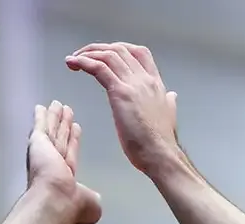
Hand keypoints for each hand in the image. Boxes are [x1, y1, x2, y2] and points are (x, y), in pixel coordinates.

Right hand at [26, 100, 101, 223]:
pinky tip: (41, 107)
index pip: (70, 154)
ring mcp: (44, 153)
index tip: (75, 129)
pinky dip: (40, 117)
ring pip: (52, 131)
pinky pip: (40, 126)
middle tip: (66, 112)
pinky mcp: (38, 143)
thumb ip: (92, 198)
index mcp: (64, 178)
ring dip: (55, 118)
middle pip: (60, 139)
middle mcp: (52, 165)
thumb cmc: (72, 205)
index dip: (73, 141)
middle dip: (63, 126)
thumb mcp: (90, 202)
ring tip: (58, 105)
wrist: (56, 201)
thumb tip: (95, 201)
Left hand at [66, 42, 178, 175]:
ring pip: (109, 55)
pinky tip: (74, 63)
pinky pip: (100, 68)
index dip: (119, 48)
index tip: (104, 54)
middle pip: (120, 49)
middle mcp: (144, 79)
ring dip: (88, 53)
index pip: (138, 52)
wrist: (160, 153)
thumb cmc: (160, 142)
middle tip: (82, 55)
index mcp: (155, 83)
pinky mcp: (121, 93)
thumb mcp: (169, 115)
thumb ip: (168, 102)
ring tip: (73, 59)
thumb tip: (171, 96)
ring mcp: (133, 84)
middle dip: (98, 49)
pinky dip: (84, 62)